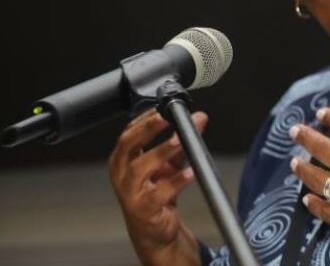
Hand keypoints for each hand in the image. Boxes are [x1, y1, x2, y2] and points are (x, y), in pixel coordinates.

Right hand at [108, 108, 207, 265]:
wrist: (154, 230)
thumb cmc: (155, 193)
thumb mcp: (169, 162)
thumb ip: (183, 139)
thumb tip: (199, 118)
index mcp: (123, 159)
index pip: (129, 131)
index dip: (146, 118)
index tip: (164, 107)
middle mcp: (122, 174)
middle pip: (128, 145)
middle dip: (148, 129)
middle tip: (167, 118)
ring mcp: (129, 192)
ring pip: (140, 168)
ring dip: (161, 152)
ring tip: (180, 140)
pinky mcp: (143, 210)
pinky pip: (158, 194)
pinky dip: (175, 181)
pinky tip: (190, 172)